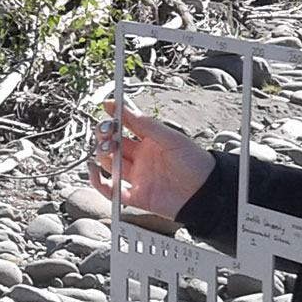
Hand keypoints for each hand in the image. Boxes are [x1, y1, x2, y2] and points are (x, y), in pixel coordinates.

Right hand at [88, 99, 214, 225]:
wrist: (206, 193)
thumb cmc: (197, 165)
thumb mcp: (173, 139)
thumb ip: (148, 126)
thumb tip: (126, 109)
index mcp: (150, 142)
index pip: (127, 125)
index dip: (116, 115)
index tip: (108, 106)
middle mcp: (141, 158)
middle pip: (113, 143)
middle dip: (105, 134)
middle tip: (107, 130)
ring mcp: (137, 176)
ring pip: (108, 163)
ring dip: (103, 153)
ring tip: (109, 148)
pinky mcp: (135, 196)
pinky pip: (110, 190)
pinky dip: (98, 182)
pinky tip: (95, 170)